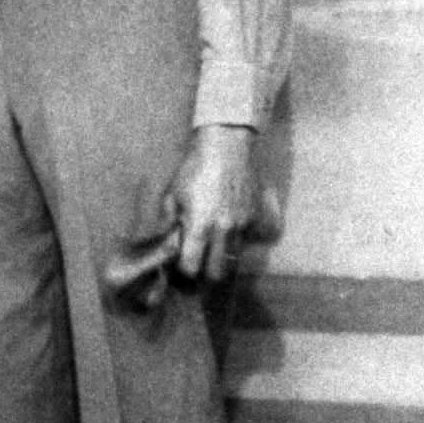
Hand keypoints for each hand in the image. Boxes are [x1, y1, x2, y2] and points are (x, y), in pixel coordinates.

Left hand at [166, 125, 261, 282]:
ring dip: (221, 262)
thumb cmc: (195, 168)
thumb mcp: (174, 194)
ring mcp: (242, 225)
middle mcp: (223, 230)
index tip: (180, 267)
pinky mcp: (255, 218)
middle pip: (217, 273)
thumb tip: (169, 245)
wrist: (227, 146)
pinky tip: (226, 233)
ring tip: (211, 254)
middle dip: (205, 276)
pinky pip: (245, 242)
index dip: (184, 272)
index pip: (191, 267)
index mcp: (199, 226)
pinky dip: (235, 243)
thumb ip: (170, 223)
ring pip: (234, 261)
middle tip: (198, 267)